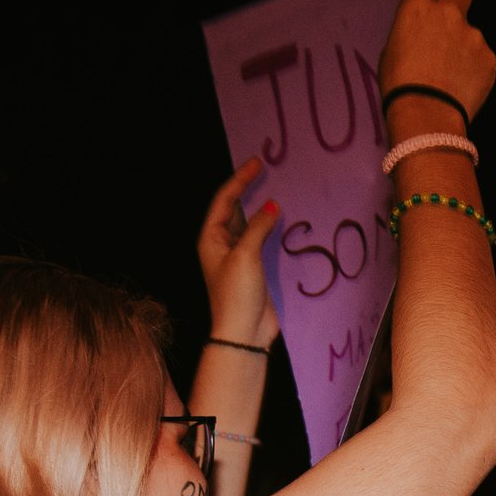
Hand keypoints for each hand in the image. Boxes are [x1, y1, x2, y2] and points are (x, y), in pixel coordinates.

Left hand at [198, 159, 279, 345]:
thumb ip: (258, 227)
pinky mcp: (254, 269)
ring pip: (250, 224)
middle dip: (249, 190)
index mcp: (211, 238)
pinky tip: (284, 220)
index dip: (240, 180)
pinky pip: (262, 241)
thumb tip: (272, 205)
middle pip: (235, 209)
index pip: (225, 200)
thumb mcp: (246, 256)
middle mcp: (222, 244)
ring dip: (262, 208)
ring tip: (278, 190)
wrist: (243, 333)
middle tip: (267, 170)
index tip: (257, 163)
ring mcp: (239, 257)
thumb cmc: (237, 294)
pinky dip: (272, 228)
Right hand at [379, 0, 495, 137]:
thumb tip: (423, 34)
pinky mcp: (489, 57)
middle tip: (457, 5)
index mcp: (418, 7)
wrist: (427, 115)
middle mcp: (449, 13)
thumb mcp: (393, 48)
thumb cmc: (401, 85)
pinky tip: (462, 85)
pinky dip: (474, 69)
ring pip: (471, 33)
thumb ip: (414, 30)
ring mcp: (473, 34)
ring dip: (464, 46)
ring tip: (451, 74)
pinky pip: (482, 58)